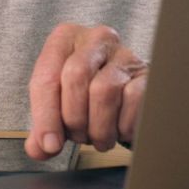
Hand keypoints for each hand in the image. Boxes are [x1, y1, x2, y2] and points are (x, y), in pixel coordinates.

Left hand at [25, 23, 147, 159]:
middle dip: (74, 118)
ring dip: (99, 127)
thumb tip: (41, 148)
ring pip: (104, 90)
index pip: (46, 76)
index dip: (46, 115)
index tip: (50, 144)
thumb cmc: (86, 92)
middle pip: (75, 77)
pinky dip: (123, 125)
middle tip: (79, 137)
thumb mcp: (59, 103)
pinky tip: (119, 129)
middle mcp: (96, 39)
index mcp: (65, 39)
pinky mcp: (148, 73)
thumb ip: (45, 126)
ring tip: (99, 136)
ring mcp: (125, 54)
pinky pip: (133, 101)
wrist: (126, 88)